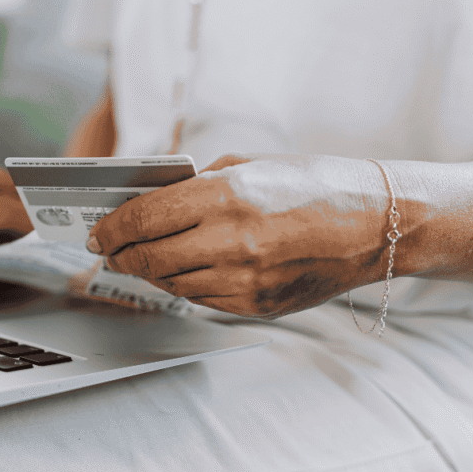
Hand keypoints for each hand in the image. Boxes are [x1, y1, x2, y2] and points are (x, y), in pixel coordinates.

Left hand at [86, 154, 391, 317]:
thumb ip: (194, 185)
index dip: (110, 228)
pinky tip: (182, 271)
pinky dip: (183, 285)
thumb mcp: (248, 165)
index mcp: (226, 196)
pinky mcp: (256, 306)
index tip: (97, 232)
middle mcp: (232, 241)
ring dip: (148, 272)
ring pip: (170, 283)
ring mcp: (245, 280)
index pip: (143, 218)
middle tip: (108, 251)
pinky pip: (200, 299)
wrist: (375, 223)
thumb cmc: (312, 184)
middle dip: (119, 255)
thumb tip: (146, 203)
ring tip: (141, 259)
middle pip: (147, 257)